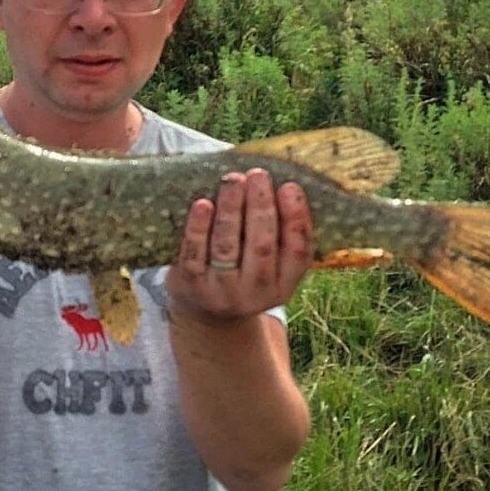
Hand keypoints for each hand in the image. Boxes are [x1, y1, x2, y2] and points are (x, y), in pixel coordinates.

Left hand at [166, 168, 313, 324]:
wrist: (205, 315)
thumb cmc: (243, 273)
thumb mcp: (270, 267)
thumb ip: (280, 236)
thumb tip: (283, 185)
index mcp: (283, 286)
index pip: (298, 252)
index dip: (295, 218)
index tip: (289, 186)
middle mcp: (255, 294)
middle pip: (261, 246)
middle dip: (260, 206)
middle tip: (258, 175)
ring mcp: (221, 291)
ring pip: (227, 245)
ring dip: (231, 208)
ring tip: (233, 180)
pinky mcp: (191, 285)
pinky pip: (195, 252)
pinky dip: (198, 226)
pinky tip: (203, 203)